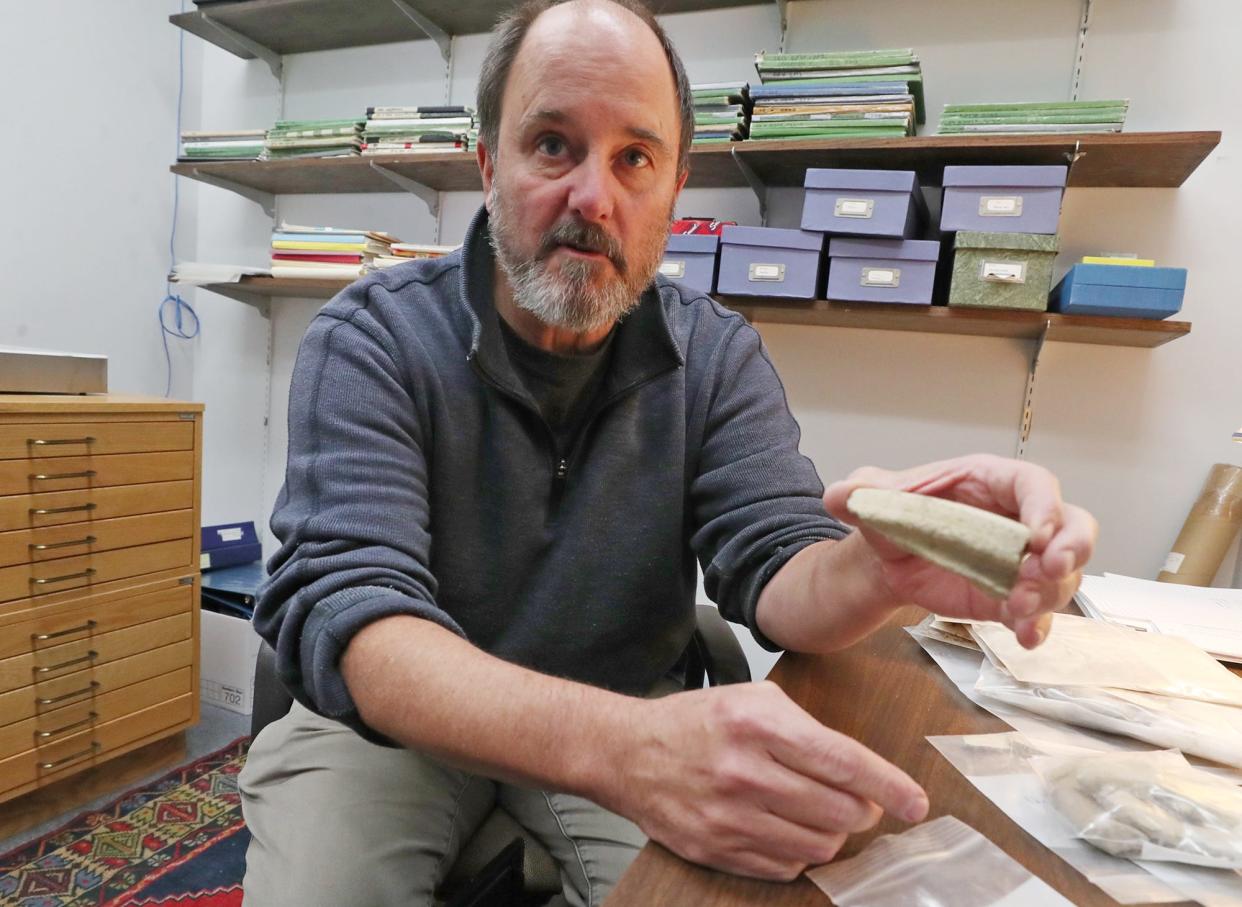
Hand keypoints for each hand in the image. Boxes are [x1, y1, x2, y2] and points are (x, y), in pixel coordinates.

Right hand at [608, 682, 927, 880]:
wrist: (628, 753)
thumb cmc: (698, 722)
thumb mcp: (754, 699)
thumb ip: (808, 729)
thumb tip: (861, 773)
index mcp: (757, 723)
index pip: (842, 762)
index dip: (888, 786)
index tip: (914, 802)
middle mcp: (743, 771)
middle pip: (838, 811)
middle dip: (861, 810)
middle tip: (857, 802)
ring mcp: (728, 816)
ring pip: (818, 844)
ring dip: (832, 832)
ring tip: (819, 813)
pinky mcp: (716, 849)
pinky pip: (786, 866)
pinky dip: (799, 851)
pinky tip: (786, 828)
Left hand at [823, 454, 1097, 647]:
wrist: (887, 557)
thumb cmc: (895, 516)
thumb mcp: (876, 499)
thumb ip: (861, 493)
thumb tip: (838, 494)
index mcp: (989, 481)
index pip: (1033, 484)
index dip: (1045, 506)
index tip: (1037, 533)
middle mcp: (1017, 518)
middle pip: (1072, 525)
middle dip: (1071, 547)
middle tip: (1052, 568)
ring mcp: (1022, 560)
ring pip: (1062, 574)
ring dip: (1049, 593)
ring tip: (1018, 608)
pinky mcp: (1013, 596)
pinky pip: (1040, 612)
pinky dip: (1037, 625)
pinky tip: (1025, 637)